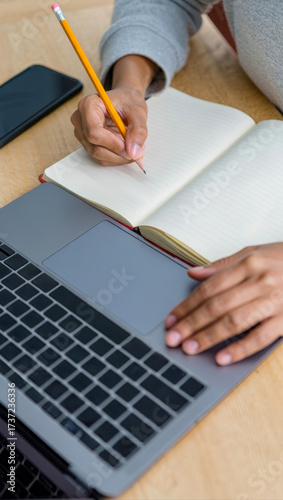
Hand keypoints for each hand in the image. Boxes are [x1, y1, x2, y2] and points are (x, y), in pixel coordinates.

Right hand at [71, 87, 147, 165]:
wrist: (125, 100)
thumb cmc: (127, 101)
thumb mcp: (138, 112)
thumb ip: (138, 131)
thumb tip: (133, 152)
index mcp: (88, 105)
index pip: (94, 132)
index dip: (113, 144)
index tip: (129, 148)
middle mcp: (81, 120)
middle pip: (95, 148)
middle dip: (117, 154)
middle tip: (137, 152)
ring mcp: (82, 133)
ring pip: (98, 156)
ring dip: (118, 157)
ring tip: (134, 149)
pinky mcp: (87, 143)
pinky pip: (100, 158)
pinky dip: (115, 158)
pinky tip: (126, 150)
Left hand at [165, 243, 282, 364]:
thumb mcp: (255, 252)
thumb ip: (223, 265)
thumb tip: (193, 273)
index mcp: (249, 264)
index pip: (209, 288)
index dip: (187, 305)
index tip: (172, 319)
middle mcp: (260, 281)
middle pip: (217, 306)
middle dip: (191, 323)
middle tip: (173, 338)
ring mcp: (274, 302)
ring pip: (234, 321)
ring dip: (208, 336)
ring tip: (190, 348)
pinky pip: (261, 337)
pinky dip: (240, 348)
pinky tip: (223, 357)